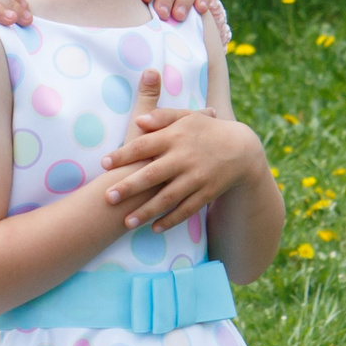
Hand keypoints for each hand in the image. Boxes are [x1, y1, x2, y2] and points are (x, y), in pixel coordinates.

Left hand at [99, 99, 266, 230]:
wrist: (242, 149)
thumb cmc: (207, 130)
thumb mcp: (187, 117)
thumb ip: (162, 116)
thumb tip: (138, 120)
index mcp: (176, 137)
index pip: (143, 145)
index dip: (123, 155)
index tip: (103, 163)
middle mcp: (184, 158)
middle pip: (151, 175)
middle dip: (129, 187)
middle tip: (108, 197)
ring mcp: (197, 178)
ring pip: (167, 198)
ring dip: (146, 211)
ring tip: (126, 222)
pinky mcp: (207, 193)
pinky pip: (186, 210)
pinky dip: (171, 220)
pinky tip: (154, 229)